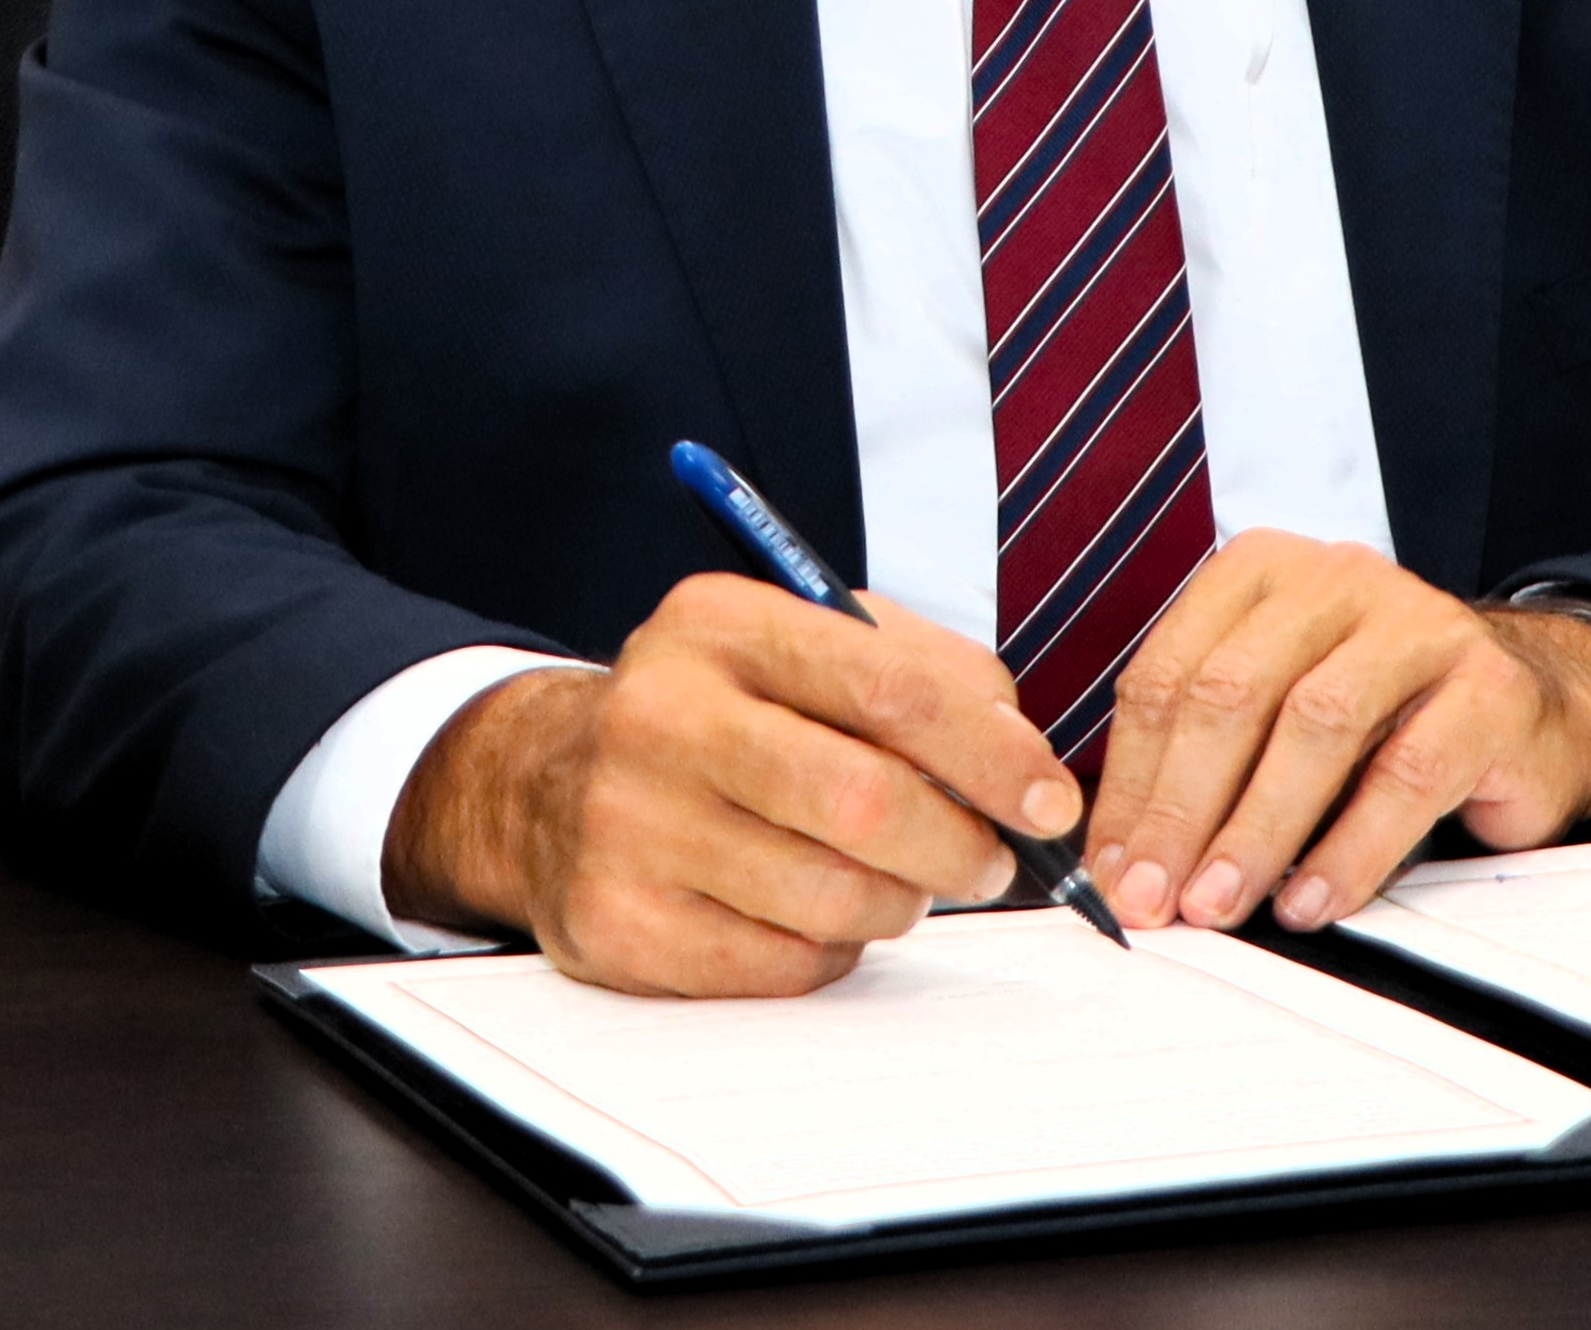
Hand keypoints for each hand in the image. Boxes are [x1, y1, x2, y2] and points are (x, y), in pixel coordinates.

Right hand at [380, 578, 1080, 997]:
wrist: (543, 781)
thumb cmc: (718, 712)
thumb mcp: (805, 644)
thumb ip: (926, 674)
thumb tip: (1023, 760)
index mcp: (720, 624)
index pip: (891, 690)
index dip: (991, 755)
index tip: (1047, 801)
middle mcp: (661, 715)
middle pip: (866, 804)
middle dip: (959, 846)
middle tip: (987, 861)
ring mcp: (628, 824)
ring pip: (834, 898)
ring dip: (897, 903)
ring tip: (889, 880)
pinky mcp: (617, 923)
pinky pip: (783, 965)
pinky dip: (828, 952)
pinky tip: (806, 912)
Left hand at [1081, 534, 1590, 937]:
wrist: (1539, 706)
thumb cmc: (1387, 719)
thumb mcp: (1280, 718)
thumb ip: (1206, 767)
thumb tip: (1124, 861)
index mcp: (1263, 575)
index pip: (1168, 675)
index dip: (1133, 782)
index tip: (1113, 871)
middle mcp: (1337, 579)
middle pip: (1231, 693)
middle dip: (1182, 809)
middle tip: (1157, 898)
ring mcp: (1419, 622)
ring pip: (1315, 724)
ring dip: (1257, 830)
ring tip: (1224, 903)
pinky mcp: (1488, 686)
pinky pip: (1407, 773)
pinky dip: (1351, 849)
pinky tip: (1313, 899)